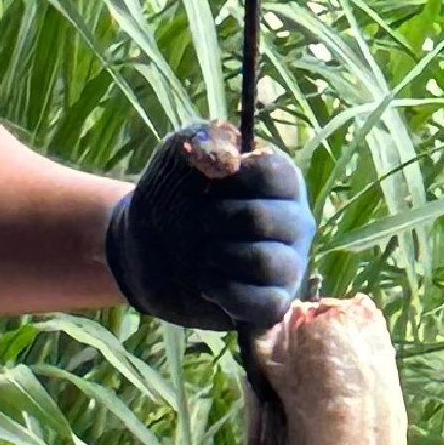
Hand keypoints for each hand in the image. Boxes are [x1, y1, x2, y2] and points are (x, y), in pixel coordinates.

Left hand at [104, 127, 313, 335]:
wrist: (148, 249)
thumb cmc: (173, 196)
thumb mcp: (179, 155)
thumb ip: (204, 140)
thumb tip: (230, 157)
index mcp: (281, 181)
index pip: (277, 174)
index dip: (236, 180)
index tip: (210, 184)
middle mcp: (295, 222)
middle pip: (266, 220)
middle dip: (218, 221)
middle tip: (201, 223)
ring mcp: (289, 264)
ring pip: (269, 263)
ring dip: (221, 257)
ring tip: (205, 254)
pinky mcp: (274, 302)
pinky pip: (267, 304)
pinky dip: (228, 294)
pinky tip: (209, 283)